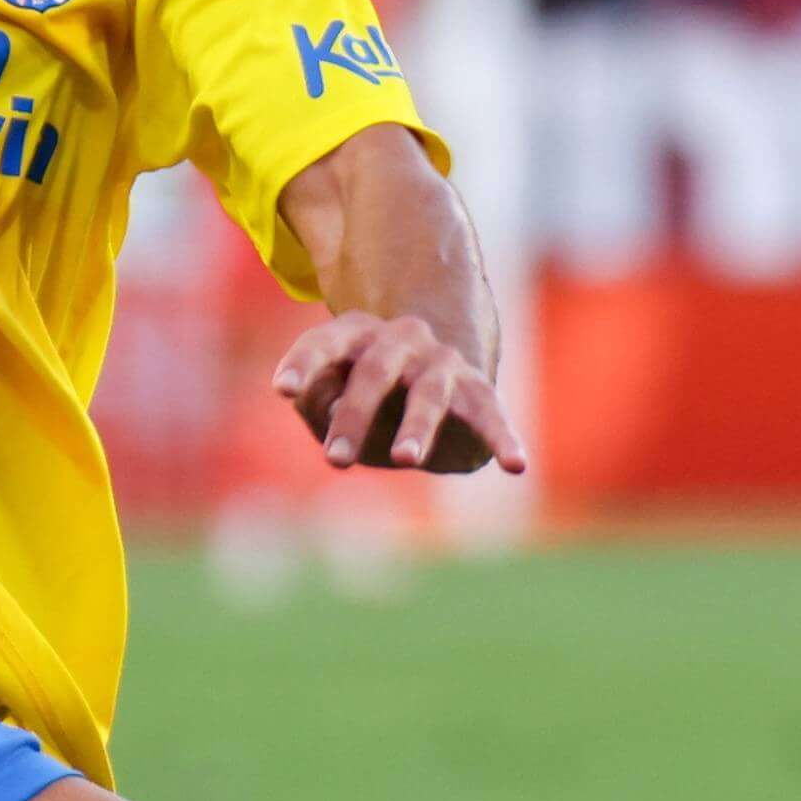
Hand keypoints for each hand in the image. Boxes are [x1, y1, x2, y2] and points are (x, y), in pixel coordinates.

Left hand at [273, 312, 529, 475]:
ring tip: (404, 461)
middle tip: (334, 460)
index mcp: (355, 334)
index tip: (284, 390)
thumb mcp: (330, 400)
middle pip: (374, 372)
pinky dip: (503, 438)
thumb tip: (330, 413)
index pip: (323, 344)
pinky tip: (517, 465)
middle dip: (354, 415)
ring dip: (416, 427)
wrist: (431, 381)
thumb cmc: (365, 399)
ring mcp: (441, 362)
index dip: (303, 366)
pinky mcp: (476, 389)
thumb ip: (317, 404)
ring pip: (428, 393)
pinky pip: (490, 413)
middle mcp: (399, 339)